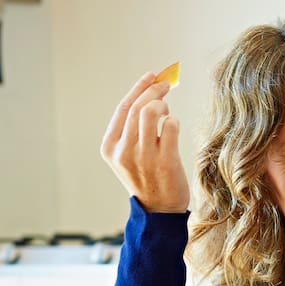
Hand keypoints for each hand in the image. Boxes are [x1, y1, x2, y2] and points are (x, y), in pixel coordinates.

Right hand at [100, 72, 189, 212]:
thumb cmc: (148, 177)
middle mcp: (123, 151)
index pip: (123, 108)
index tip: (152, 75)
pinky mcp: (165, 161)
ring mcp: (143, 156)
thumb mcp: (129, 153)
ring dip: (163, 104)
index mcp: (110, 147)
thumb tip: (153, 95)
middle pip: (138, 107)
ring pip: (151, 112)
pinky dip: (175, 121)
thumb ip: (135, 128)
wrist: (159, 210)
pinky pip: (171, 126)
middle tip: (167, 84)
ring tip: (168, 112)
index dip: (138, 88)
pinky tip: (174, 126)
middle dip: (155, 90)